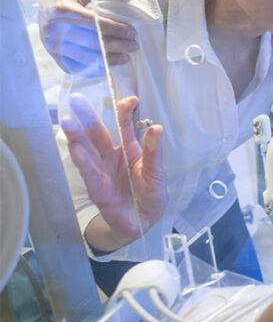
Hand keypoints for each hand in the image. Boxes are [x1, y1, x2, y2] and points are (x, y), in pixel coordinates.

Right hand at [38, 0, 137, 72]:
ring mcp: (52, 46)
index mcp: (62, 9)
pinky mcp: (55, 57)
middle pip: (90, 42)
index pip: (93, 23)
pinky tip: (110, 64)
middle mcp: (53, 29)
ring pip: (85, 58)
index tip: (132, 32)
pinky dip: (96, 68)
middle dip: (116, 45)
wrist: (46, 6)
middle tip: (134, 46)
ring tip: (126, 57)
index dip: (115, 29)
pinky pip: (78, 67)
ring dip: (109, 59)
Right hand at [61, 93, 166, 249]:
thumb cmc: (149, 196)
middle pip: (98, 134)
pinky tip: (75, 148)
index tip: (130, 99)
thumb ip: (153, 152)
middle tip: (77, 99)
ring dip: (77, 137)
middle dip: (87, 117)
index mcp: (129, 150)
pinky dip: (83, 161)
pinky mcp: (98, 189)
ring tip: (68, 122)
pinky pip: (89, 173)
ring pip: (87, 151)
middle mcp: (111, 158)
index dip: (124, 112)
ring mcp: (102, 172)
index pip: (124, 126)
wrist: (142, 223)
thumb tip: (156, 128)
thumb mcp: (156, 172)